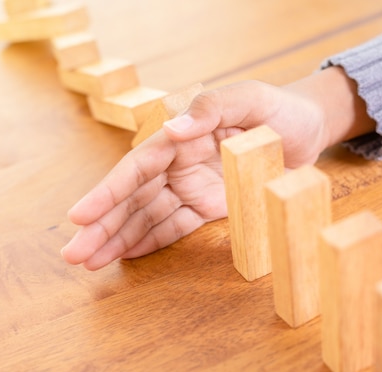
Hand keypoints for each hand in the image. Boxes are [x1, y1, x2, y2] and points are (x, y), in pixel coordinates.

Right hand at [61, 67, 374, 269]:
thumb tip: (171, 131)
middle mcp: (179, 165)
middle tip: (73, 255)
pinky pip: (174, 226)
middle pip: (133, 198)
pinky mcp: (208, 206)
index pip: (137, 168)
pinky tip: (126, 256)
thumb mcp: (250, 100)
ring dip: (119, 240)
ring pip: (147, 217)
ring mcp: (191, 187)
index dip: (107, 193)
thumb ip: (211, 109)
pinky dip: (150, 242)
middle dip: (102, 226)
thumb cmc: (280, 109)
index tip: (79, 217)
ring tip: (90, 263)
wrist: (308, 130)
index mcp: (181, 138)